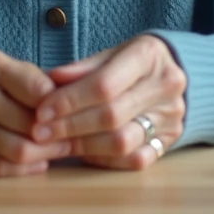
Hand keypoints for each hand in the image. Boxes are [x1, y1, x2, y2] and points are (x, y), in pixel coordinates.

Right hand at [0, 48, 71, 176]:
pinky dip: (24, 168)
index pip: (38, 88)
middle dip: (59, 132)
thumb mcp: (0, 65)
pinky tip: (39, 162)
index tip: (73, 110)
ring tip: (60, 149)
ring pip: (18, 149)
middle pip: (30, 123)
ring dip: (46, 153)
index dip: (61, 103)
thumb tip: (69, 103)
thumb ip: (32, 80)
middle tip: (74, 135)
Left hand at [32, 35, 186, 169]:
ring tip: (57, 143)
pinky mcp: (171, 139)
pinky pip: (135, 159)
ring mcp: (172, 116)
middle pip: (111, 115)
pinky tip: (84, 152)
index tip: (42, 111)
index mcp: (149, 55)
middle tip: (40, 132)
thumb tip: (49, 81)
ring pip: (122, 142)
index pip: (104, 85)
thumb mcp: (110, 53)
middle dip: (69, 126)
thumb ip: (82, 68)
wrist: (173, 70)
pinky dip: (105, 159)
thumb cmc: (132, 61)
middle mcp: (166, 86)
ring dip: (83, 146)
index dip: (69, 101)